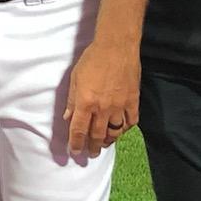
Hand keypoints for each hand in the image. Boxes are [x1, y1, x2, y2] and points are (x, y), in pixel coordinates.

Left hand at [64, 38, 138, 156]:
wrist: (116, 46)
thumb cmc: (92, 59)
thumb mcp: (75, 78)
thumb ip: (72, 101)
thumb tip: (68, 118)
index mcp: (86, 103)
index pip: (79, 130)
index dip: (76, 144)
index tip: (74, 152)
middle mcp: (103, 108)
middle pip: (97, 135)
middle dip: (92, 147)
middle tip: (90, 153)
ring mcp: (119, 106)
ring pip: (114, 132)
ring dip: (108, 141)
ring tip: (104, 144)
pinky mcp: (133, 101)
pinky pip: (130, 121)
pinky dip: (125, 129)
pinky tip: (120, 130)